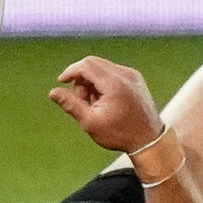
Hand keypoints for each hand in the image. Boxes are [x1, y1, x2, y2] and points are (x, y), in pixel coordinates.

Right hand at [49, 55, 165, 152]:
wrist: (149, 139)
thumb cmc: (118, 133)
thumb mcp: (90, 122)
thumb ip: (71, 104)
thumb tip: (53, 92)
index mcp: (115, 83)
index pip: (87, 65)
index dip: (71, 71)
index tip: (61, 82)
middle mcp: (125, 74)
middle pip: (94, 63)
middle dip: (81, 78)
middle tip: (81, 100)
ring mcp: (133, 74)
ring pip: (103, 67)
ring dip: (91, 81)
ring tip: (95, 104)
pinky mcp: (136, 78)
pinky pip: (113, 72)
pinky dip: (103, 82)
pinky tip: (105, 101)